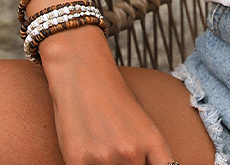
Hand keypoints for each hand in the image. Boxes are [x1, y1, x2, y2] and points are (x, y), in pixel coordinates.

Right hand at [41, 25, 175, 164]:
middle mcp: (132, 152)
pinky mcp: (77, 162)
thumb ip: (148, 152)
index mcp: (152, 141)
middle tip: (118, 147)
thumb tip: (151, 164)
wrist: (85, 75)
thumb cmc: (114, 99)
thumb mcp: (141, 123)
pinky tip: (87, 154)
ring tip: (102, 148)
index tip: (146, 162)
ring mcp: (105, 159)